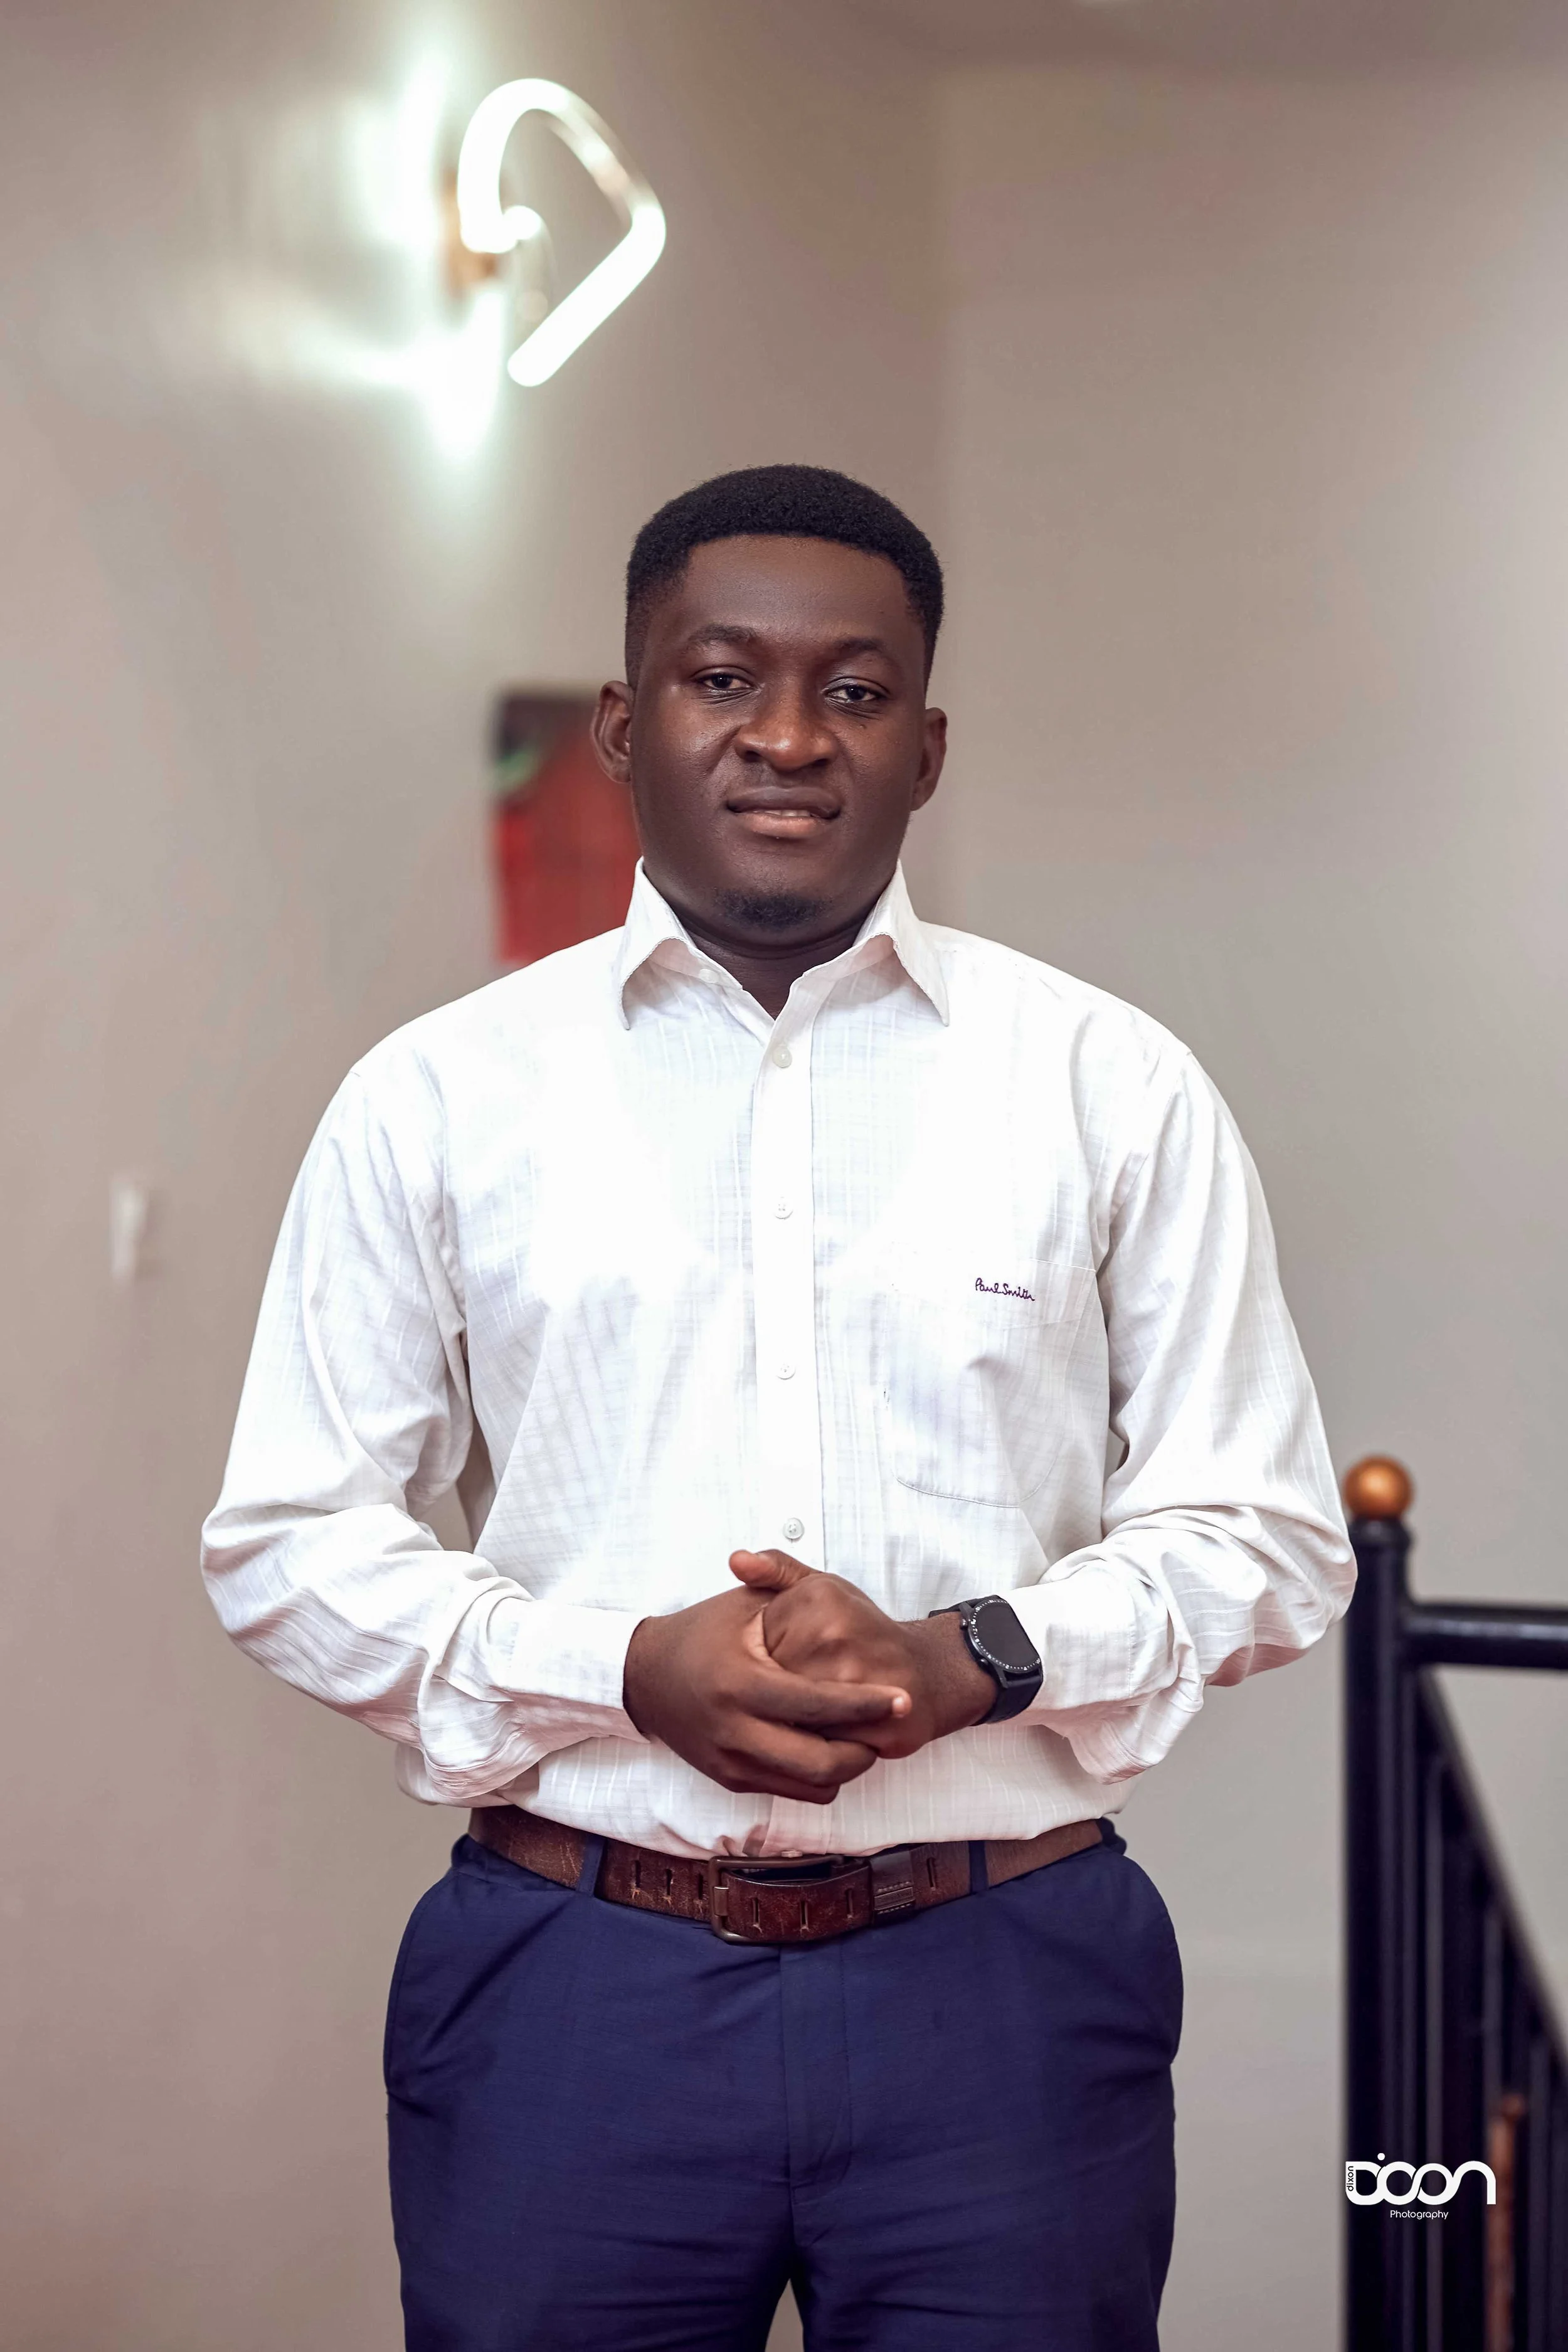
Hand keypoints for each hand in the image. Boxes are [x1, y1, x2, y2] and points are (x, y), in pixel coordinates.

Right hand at [622, 1580, 911, 1806]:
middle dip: (865, 1749)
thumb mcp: (741, 1604)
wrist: (644, 1678)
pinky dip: (818, 1776)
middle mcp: (734, 1730)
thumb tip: (830, 1586)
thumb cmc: (700, 1634)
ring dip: (846, 1767)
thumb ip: (784, 1586)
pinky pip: (790, 1791)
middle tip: (888, 1725)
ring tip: (864, 1736)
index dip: (866, 1704)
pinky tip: (828, 1746)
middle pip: (821, 1763)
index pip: (816, 1704)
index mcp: (740, 1683)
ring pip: (810, 1787)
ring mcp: (730, 1762)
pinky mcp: (730, 1780)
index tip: (903, 1699)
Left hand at [730, 1551, 993, 1760]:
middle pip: (776, 1681)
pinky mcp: (879, 1720)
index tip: (780, 1665)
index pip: (760, 1642)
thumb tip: (736, 1560)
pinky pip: (827, 1743)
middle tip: (795, 1696)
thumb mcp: (820, 1590)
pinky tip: (831, 1731)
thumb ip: (776, 1572)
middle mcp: (838, 1632)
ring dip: (798, 1723)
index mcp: (818, 1598)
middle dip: (778, 1696)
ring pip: (798, 1714)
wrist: (927, 1671)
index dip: (764, 1664)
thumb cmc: (863, 1633)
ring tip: (809, 1714)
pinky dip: (824, 1744)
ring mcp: (860, 1676)